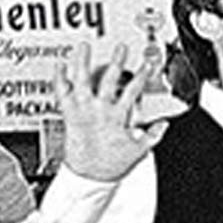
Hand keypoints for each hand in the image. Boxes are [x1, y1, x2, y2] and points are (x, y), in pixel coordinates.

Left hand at [55, 40, 175, 182]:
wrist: (88, 177)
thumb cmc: (109, 164)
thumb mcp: (139, 151)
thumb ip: (153, 135)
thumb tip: (162, 125)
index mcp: (117, 117)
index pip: (133, 91)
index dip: (141, 77)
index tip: (146, 65)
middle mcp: (99, 110)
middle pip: (108, 80)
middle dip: (116, 62)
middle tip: (120, 48)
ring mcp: (82, 110)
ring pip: (81, 81)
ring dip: (82, 62)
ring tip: (83, 46)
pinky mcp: (69, 114)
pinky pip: (61, 94)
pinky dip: (59, 80)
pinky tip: (59, 67)